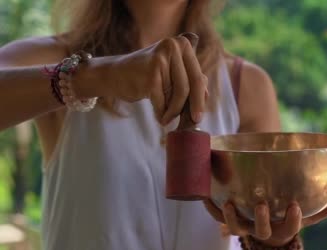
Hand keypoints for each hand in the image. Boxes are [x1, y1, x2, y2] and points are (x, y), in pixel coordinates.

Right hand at [74, 32, 207, 124]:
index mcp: (182, 44)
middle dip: (194, 107)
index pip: (198, 77)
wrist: (113, 75)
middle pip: (193, 85)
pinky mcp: (151, 75)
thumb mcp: (171, 74)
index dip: (201, 98)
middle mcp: (173, 47)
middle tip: (193, 122)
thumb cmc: (146, 76)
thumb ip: (189, 80)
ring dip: (174, 112)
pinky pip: (164, 102)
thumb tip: (207, 96)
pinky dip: (162, 114)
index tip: (199, 115)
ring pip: (180, 95)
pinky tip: (159, 117)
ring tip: (167, 118)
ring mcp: (161, 59)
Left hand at [203, 194, 326, 246]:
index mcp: (284, 230)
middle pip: (261, 231)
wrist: (268, 239)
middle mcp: (264, 232)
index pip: (291, 227)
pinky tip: (204, 193)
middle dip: (262, 219)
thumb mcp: (308, 217)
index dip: (293, 219)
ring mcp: (246, 229)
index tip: (295, 205)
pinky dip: (210, 207)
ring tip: (228, 203)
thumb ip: (326, 208)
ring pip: (236, 228)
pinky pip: (217, 218)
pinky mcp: (231, 222)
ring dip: (230, 218)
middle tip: (262, 205)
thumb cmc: (289, 221)